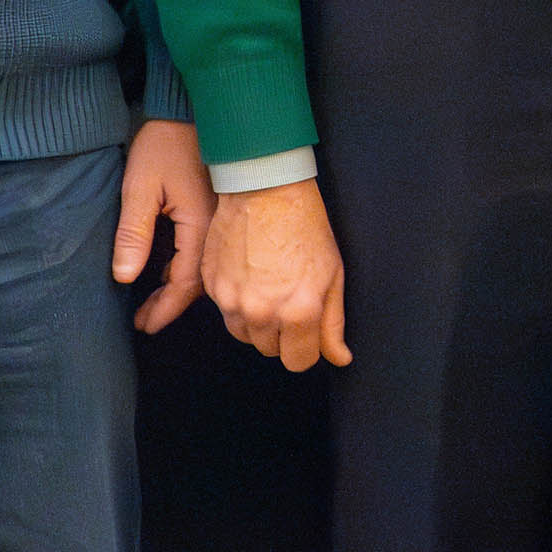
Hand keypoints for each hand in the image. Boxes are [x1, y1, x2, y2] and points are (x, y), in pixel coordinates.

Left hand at [112, 119, 215, 332]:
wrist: (190, 109)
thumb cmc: (164, 144)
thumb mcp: (140, 187)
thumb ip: (133, 233)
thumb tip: (125, 277)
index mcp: (199, 224)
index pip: (184, 282)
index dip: (164, 308)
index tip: (144, 325)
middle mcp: (214, 227)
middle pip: (197, 281)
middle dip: (170, 304)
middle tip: (144, 321)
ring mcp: (216, 218)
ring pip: (201, 267)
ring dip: (177, 287)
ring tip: (153, 302)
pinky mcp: (212, 209)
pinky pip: (202, 250)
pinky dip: (184, 267)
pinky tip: (166, 270)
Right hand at [204, 179, 351, 370]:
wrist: (265, 189)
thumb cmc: (305, 226)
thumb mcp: (332, 274)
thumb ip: (333, 324)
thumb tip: (339, 358)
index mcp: (297, 312)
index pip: (298, 362)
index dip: (306, 349)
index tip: (308, 332)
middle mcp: (261, 313)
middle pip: (270, 350)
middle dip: (282, 334)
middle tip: (290, 300)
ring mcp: (231, 300)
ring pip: (245, 335)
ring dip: (257, 322)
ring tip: (270, 288)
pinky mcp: (211, 286)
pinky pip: (226, 312)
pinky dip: (237, 303)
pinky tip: (250, 277)